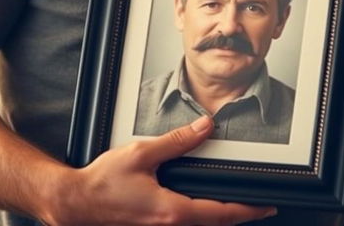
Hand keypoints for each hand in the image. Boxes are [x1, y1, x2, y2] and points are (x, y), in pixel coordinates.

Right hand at [48, 115, 276, 225]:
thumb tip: (205, 128)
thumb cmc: (105, 181)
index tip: (266, 206)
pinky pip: (185, 224)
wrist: (77, 203)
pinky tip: (202, 204)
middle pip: (215, 224)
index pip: (220, 214)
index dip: (246, 210)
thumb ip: (177, 141)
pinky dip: (201, 216)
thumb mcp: (143, 153)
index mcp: (171, 211)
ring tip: (237, 204)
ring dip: (220, 217)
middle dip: (240, 216)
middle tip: (259, 205)